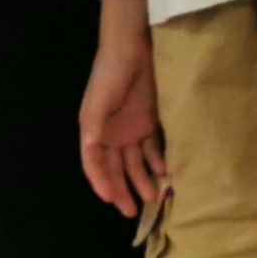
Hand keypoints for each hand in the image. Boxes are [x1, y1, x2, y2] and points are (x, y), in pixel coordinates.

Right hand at [78, 7, 165, 218]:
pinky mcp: (148, 121)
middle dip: (122, 190)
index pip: (95, 165)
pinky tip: (166, 172)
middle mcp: (110, 135)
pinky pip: (152, 148)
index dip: (101, 183)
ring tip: (154, 197)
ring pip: (135, 163)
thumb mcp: (98, 100)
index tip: (111, 200)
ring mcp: (130, 129)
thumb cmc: (110, 73)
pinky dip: (158, 161)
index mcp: (93, 131)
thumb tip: (90, 150)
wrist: (133, 46)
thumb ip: (94, 126)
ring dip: (142, 180)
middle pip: (115, 169)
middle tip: (133, 211)